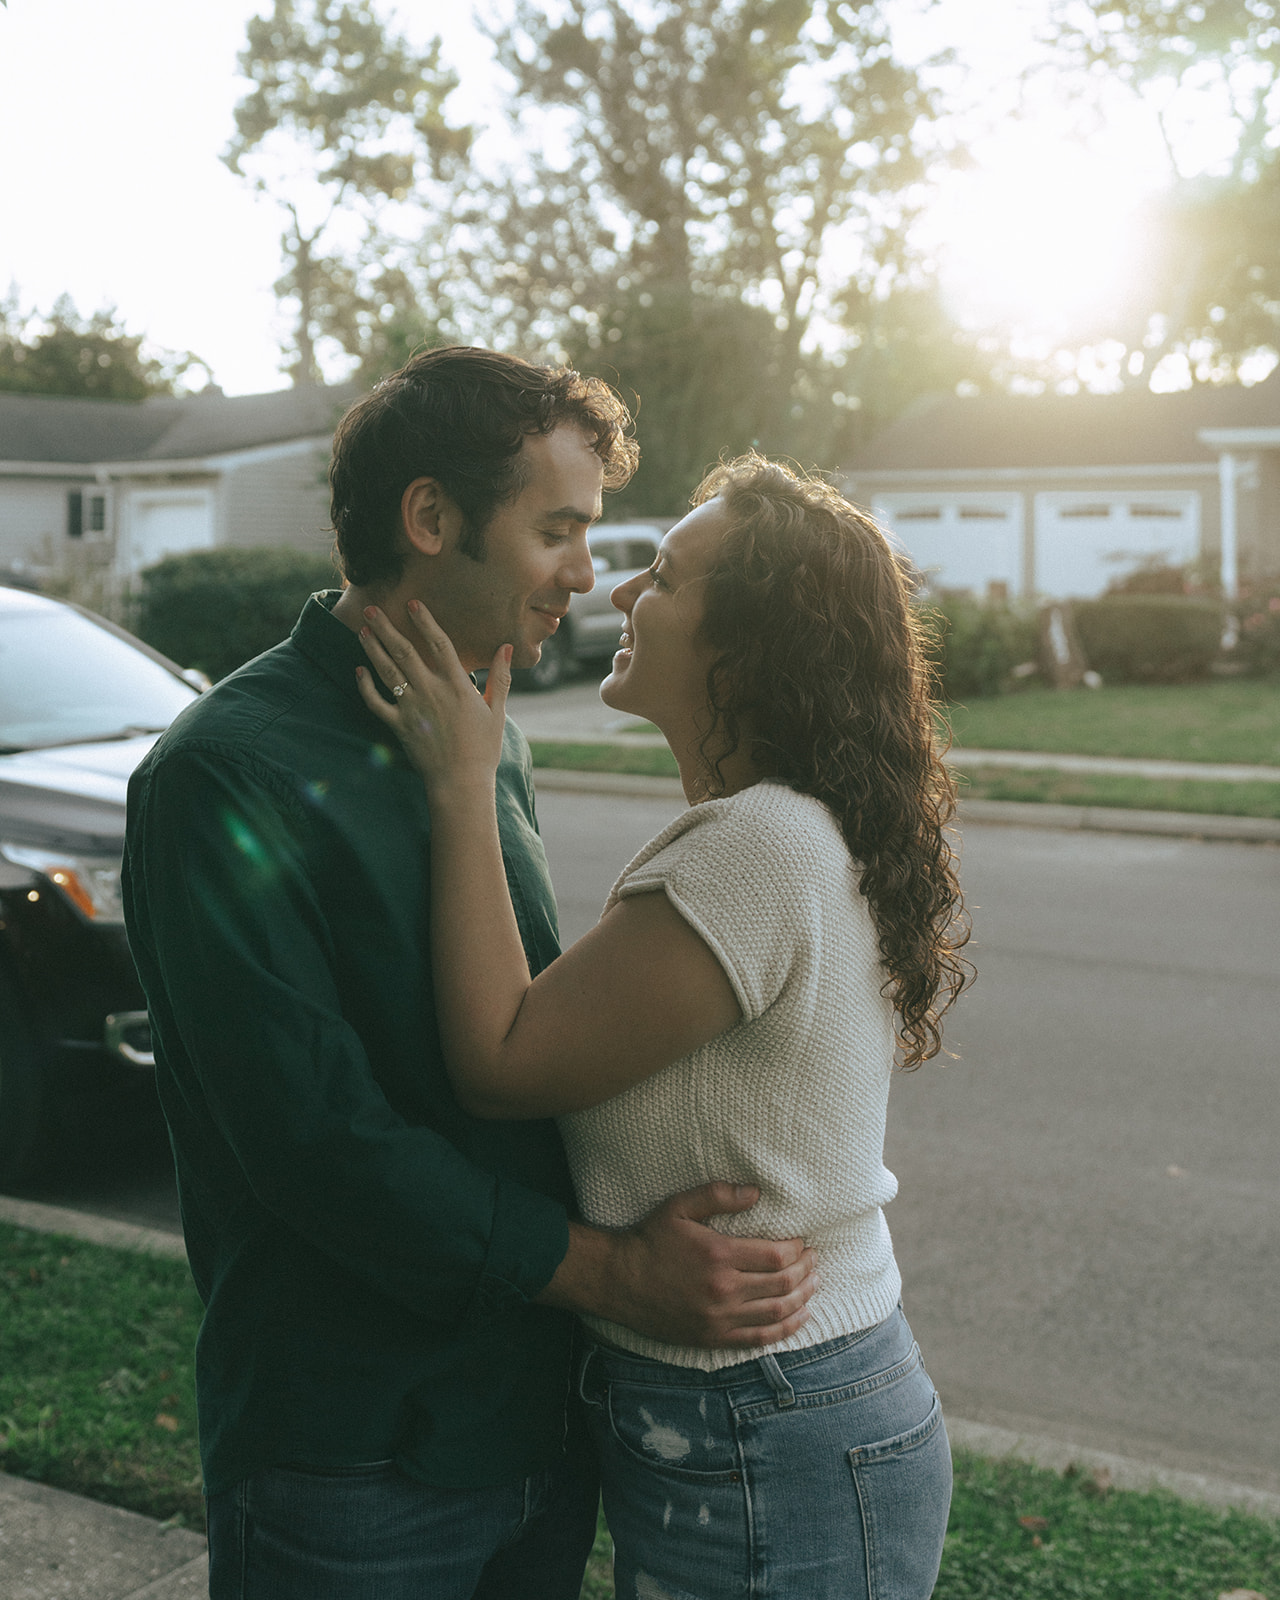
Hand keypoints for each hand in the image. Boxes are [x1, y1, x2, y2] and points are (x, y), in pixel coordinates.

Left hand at [356, 601, 511, 796]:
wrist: (461, 783)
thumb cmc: (483, 749)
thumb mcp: (497, 711)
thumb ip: (501, 677)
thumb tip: (505, 648)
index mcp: (457, 686)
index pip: (440, 644)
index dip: (425, 622)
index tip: (413, 604)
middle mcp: (431, 692)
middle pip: (405, 652)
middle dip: (387, 629)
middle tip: (372, 610)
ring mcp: (412, 708)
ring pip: (387, 672)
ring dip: (373, 649)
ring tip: (363, 631)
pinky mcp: (399, 726)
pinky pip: (376, 703)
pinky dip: (365, 687)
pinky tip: (358, 671)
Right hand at [542, 1182, 818, 1348]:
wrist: (619, 1281)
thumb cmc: (650, 1240)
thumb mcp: (679, 1207)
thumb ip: (718, 1195)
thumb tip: (756, 1192)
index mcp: (719, 1255)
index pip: (776, 1255)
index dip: (797, 1249)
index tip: (804, 1242)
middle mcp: (724, 1290)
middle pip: (783, 1284)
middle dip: (806, 1271)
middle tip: (815, 1260)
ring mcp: (720, 1318)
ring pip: (777, 1312)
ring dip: (803, 1298)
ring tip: (814, 1284)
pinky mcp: (713, 1338)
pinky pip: (760, 1338)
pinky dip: (786, 1329)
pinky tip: (799, 1317)